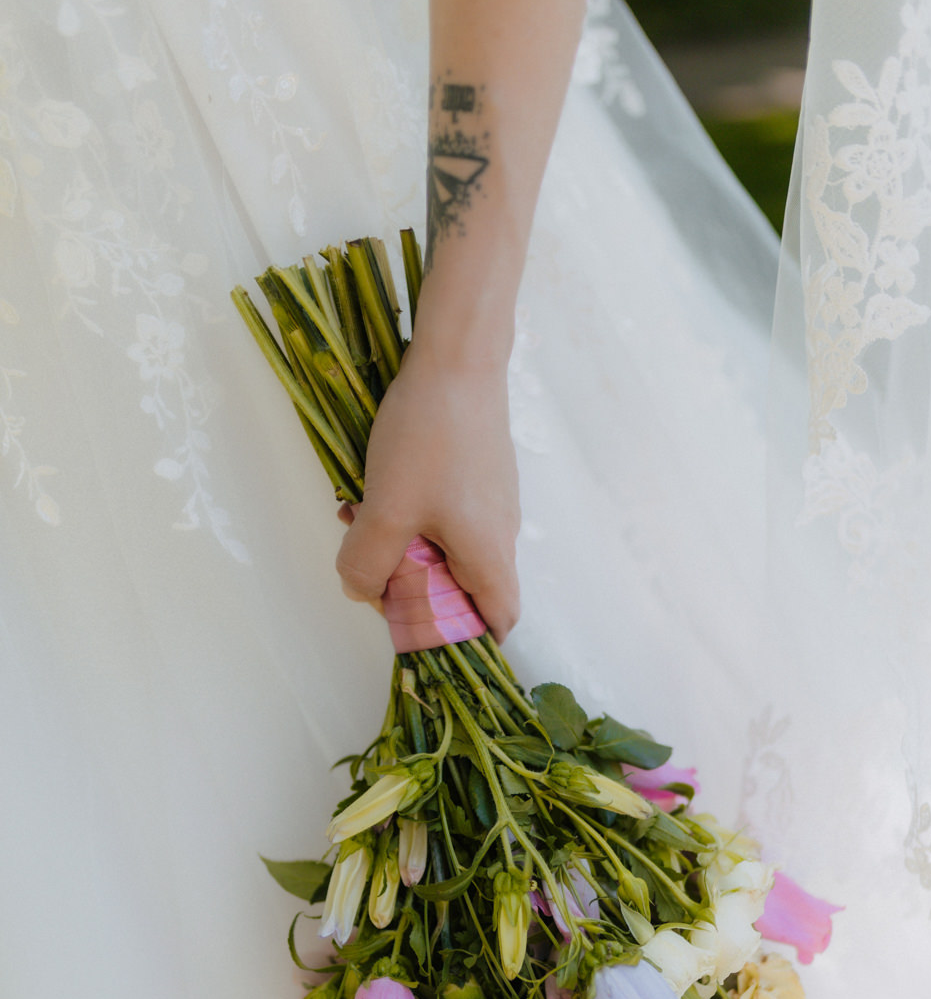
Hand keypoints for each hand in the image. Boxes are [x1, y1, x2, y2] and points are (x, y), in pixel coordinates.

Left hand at [335, 339, 520, 641]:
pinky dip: (413, 515)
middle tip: (373, 572)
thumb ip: (367, 563)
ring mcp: (493, 500)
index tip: (424, 635)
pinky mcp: (480, 471)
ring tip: (362, 522)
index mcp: (489, 555)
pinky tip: (377, 489)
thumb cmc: (429, 438)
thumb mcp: (386, 510)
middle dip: (415, 588)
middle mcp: (500, 533)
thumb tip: (362, 592)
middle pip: (465, 588)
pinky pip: (447, 513)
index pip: (497, 622)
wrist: (457, 357)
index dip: (467, 641)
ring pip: (448, 547)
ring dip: (405, 546)